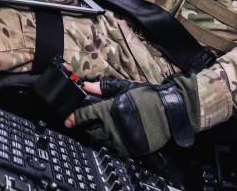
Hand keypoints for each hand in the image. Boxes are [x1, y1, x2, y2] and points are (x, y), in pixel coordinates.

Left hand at [64, 75, 198, 157]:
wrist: (169, 111)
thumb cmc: (147, 97)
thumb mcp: (124, 88)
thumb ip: (103, 88)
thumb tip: (87, 86)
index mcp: (110, 110)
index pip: (85, 116)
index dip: (74, 117)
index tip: (67, 120)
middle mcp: (113, 127)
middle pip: (90, 131)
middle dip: (85, 127)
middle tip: (84, 124)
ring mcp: (121, 140)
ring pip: (101, 142)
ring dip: (97, 136)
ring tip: (100, 129)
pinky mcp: (130, 149)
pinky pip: (114, 150)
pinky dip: (111, 144)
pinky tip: (113, 136)